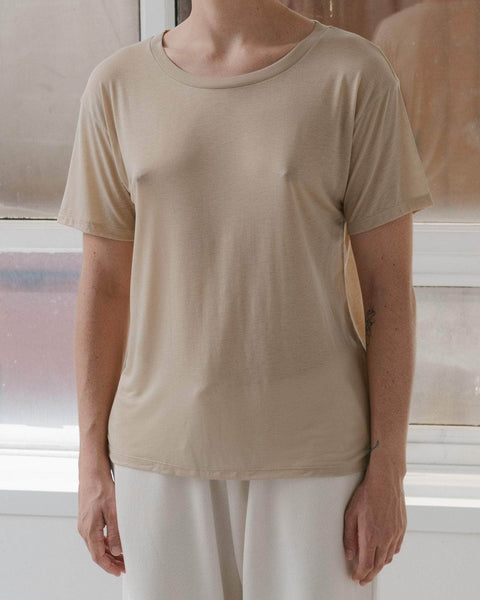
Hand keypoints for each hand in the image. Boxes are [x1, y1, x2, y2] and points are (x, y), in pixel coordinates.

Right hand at [77, 462, 124, 576]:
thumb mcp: (113, 510)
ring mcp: (85, 523)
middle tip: (124, 566)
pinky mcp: (88, 517)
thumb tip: (118, 550)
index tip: (120, 571)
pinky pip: (96, 536)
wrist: (92, 472)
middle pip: (97, 552)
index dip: (109, 566)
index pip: (98, 556)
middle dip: (111, 561)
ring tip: (122, 556)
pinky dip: (106, 542)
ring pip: (96, 545)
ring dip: (109, 552)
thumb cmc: (101, 487)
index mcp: (89, 530)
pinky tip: (114, 542)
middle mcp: (84, 529)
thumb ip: (116, 532)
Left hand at [343, 466, 406, 584]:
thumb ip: (350, 536)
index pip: (366, 564)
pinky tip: (383, 553)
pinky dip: (389, 555)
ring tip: (371, 568)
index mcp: (371, 536)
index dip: (360, 574)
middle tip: (362, 579)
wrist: (386, 481)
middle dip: (369, 575)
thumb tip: (350, 555)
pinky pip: (396, 548)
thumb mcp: (351, 514)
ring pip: (388, 558)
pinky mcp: (401, 529)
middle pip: (378, 565)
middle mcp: (385, 538)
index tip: (356, 577)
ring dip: (379, 566)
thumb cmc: (366, 494)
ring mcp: (395, 534)